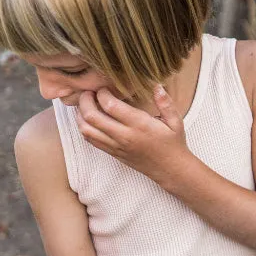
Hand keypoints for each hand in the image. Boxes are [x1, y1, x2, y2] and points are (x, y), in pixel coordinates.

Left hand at [76, 85, 190, 183]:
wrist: (170, 170)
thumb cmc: (174, 144)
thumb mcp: (175, 121)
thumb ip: (165, 103)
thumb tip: (157, 85)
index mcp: (139, 125)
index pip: (110, 106)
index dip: (102, 93)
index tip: (104, 87)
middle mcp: (124, 136)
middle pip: (92, 116)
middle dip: (85, 101)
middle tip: (88, 93)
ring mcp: (116, 146)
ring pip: (86, 130)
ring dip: (80, 115)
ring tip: (85, 105)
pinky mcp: (113, 153)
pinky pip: (91, 140)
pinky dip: (84, 127)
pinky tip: (89, 119)